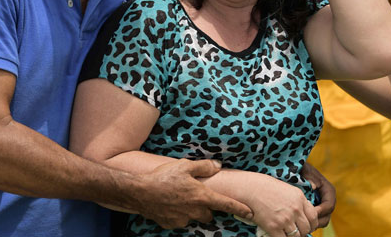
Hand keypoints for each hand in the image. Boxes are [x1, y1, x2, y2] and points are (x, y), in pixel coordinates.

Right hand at [134, 159, 252, 228]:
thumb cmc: (164, 177)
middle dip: (206, 207)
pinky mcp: (172, 224)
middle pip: (209, 213)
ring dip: (191, 209)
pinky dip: (178, 213)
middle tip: (196, 195)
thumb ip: (204, 166)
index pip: (226, 204)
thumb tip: (218, 166)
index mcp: (202, 196)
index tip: (250, 212)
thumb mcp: (185, 166)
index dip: (240, 208)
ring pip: (194, 217)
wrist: (140, 192)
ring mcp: (183, 219)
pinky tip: (169, 203)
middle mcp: (195, 211)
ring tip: (179, 197)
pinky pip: (180, 220)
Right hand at [243, 173, 317, 236]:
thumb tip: (301, 214)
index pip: (314, 216)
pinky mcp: (274, 227)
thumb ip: (296, 201)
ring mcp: (285, 219)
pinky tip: (278, 235)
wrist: (248, 188)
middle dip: (302, 232)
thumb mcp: (286, 189)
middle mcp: (295, 209)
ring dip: (292, 236)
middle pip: (307, 228)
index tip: (306, 226)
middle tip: (295, 231)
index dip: (311, 224)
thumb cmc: (265, 187)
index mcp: (299, 198)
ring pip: (297, 236)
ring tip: (286, 233)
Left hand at [301, 163, 335, 227]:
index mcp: (328, 190)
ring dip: (313, 223)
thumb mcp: (305, 170)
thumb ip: (309, 176)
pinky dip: (310, 222)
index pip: (329, 205)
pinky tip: (300, 221)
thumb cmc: (301, 169)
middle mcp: (328, 199)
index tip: (309, 214)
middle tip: (304, 223)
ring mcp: (322, 205)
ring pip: (322, 221)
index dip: (320, 211)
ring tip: (301, 222)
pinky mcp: (316, 209)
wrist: (295, 170)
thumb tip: (313, 186)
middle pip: (327, 216)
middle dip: (316, 221)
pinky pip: (316, 220)